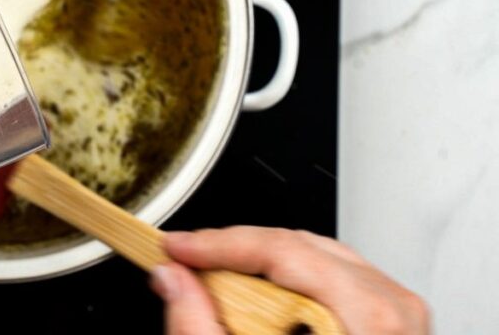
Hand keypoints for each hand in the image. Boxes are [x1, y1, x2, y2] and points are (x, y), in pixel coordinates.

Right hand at [149, 226, 429, 334]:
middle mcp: (393, 313)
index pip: (281, 251)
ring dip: (262, 267)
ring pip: (317, 257)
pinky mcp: (392, 326)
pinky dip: (291, 285)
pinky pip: (336, 280)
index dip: (217, 244)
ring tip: (217, 283)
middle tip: (188, 262)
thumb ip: (196, 324)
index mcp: (367, 321)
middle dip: (235, 252)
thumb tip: (172, 279)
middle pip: (298, 247)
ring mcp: (399, 319)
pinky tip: (259, 300)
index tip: (177, 249)